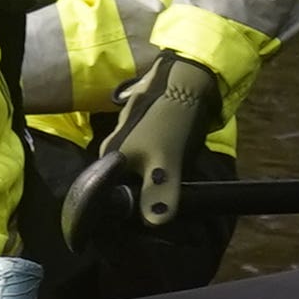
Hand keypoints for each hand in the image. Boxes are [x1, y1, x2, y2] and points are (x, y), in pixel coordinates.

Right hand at [67, 54, 223, 240]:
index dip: (134, 204)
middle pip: (128, 180)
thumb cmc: (171, 119)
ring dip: (155, 172)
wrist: (189, 74)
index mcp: (109, 156)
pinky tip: (178, 157)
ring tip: (176, 177)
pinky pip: (151, 149)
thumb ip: (158, 195)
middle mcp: (113, 144)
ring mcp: (129, 131)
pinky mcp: (146, 123)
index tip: (155, 209)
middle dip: (146, 189)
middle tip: (170, 194)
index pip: (115, 193)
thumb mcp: (165, 162)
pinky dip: (163, 155)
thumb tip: (153, 224)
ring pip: (140, 164)